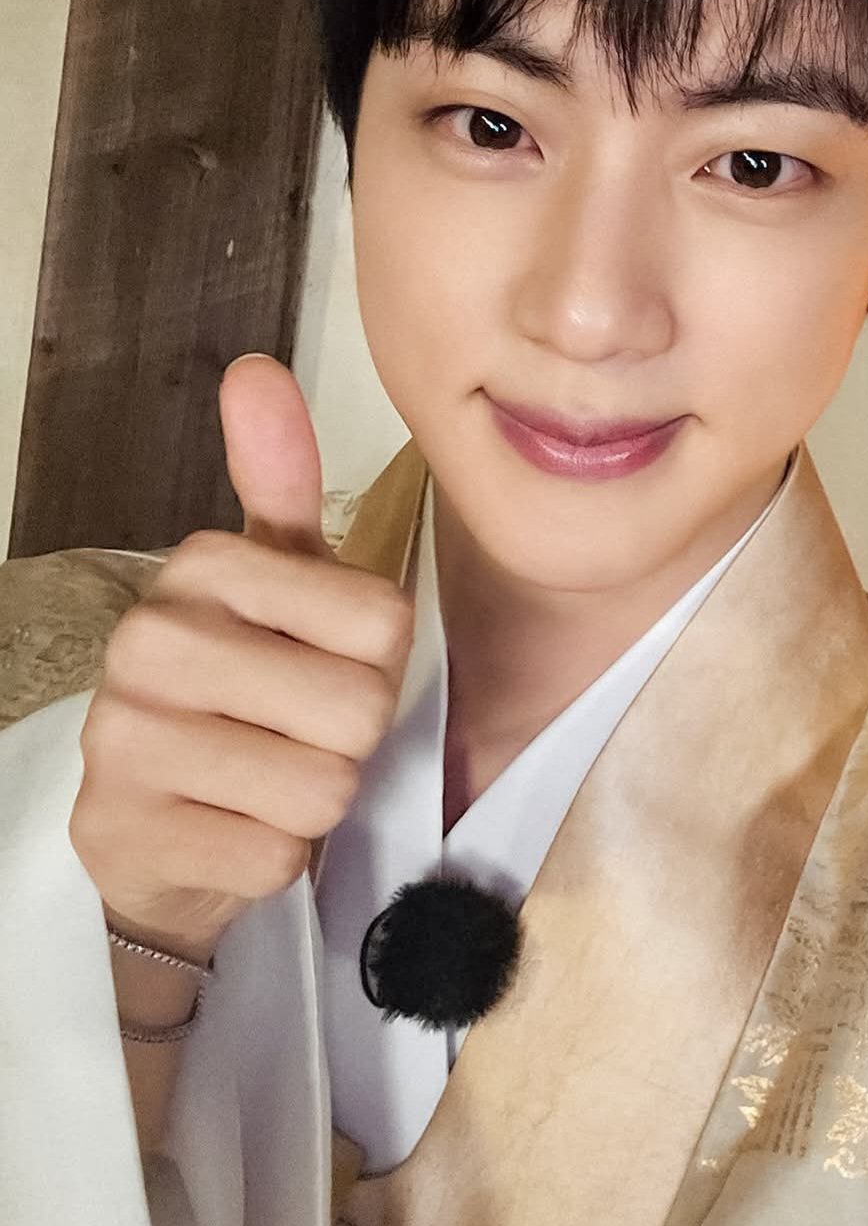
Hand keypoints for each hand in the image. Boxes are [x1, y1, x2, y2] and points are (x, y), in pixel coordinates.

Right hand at [70, 354, 414, 963]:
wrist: (158, 826)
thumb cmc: (246, 688)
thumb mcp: (276, 579)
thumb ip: (279, 479)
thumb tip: (255, 369)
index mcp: (200, 568)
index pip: (384, 623)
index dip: (377, 661)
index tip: (322, 662)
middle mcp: (149, 642)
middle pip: (359, 708)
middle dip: (350, 738)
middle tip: (295, 731)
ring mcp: (126, 742)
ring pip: (322, 787)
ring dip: (315, 799)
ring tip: (265, 777)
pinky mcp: (129, 835)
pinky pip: (278, 855)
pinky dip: (275, 856)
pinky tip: (229, 828)